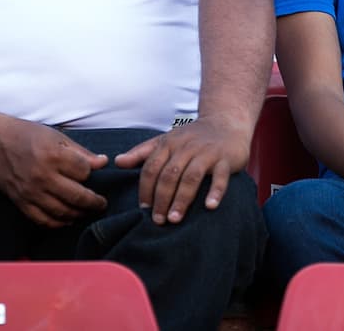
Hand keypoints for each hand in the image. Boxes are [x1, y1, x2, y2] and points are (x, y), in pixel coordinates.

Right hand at [0, 119, 108, 227]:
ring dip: (79, 214)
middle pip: (78, 197)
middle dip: (95, 202)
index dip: (93, 173)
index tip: (94, 173)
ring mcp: (30, 192)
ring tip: (87, 211)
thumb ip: (81, 152)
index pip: (84, 172)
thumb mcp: (57, 136)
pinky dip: (58, 223)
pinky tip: (67, 219)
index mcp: (53, 156)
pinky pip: (43, 220)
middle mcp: (42, 177)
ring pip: (63, 212)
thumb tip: (103, 163)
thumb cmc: (27, 135)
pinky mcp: (20, 202)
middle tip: (102, 203)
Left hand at [114, 115, 248, 223]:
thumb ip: (142, 152)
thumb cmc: (192, 137)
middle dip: (162, 199)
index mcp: (169, 143)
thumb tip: (117, 162)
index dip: (146, 190)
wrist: (226, 122)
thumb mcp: (166, 140)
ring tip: (175, 220)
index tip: (144, 210)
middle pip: (169, 175)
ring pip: (191, 177)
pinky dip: (215, 191)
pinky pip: (220, 176)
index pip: (152, 168)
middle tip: (158, 221)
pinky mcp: (226, 158)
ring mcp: (207, 152)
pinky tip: (210, 207)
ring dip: (182, 200)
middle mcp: (187, 147)